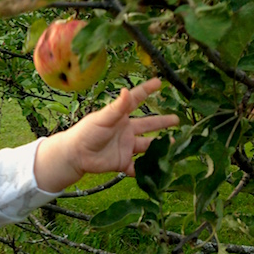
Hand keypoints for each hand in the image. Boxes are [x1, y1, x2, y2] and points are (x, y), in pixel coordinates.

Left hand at [34, 78, 178, 191]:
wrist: (75, 154)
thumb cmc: (87, 132)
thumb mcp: (103, 118)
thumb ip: (117, 107)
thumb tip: (126, 91)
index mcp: (121, 117)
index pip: (137, 100)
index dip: (147, 91)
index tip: (160, 82)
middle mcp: (126, 130)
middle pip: (148, 125)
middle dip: (162, 122)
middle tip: (177, 119)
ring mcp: (125, 146)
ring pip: (147, 146)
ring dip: (159, 146)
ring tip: (174, 144)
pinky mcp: (122, 162)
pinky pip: (137, 167)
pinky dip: (146, 171)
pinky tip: (157, 171)